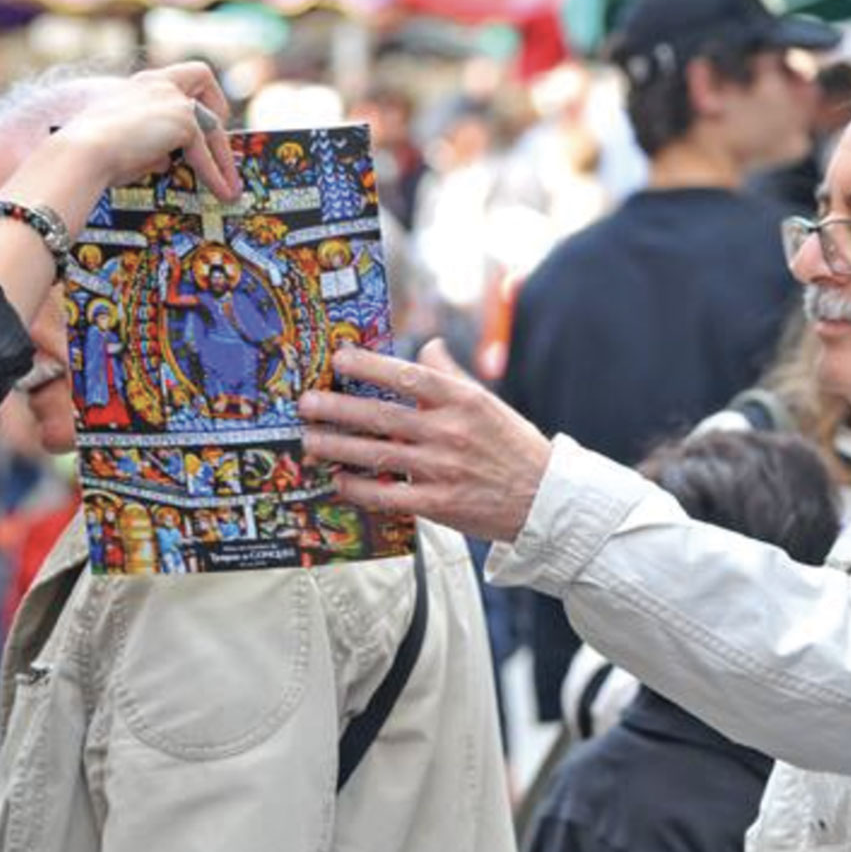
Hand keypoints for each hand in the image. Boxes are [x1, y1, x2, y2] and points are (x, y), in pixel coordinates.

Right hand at [58, 62, 241, 200]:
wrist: (83, 153)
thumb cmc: (92, 155)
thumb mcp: (126, 146)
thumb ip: (149, 148)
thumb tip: (167, 162)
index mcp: (137, 85)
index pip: (174, 75)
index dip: (191, 92)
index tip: (198, 115)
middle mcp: (155, 83)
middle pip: (201, 76)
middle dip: (216, 106)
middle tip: (222, 138)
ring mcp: (172, 99)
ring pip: (210, 122)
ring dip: (223, 155)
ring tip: (231, 185)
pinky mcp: (183, 121)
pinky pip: (206, 152)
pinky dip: (216, 174)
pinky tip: (222, 193)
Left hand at [298, 339, 553, 544]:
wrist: (544, 499)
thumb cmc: (512, 446)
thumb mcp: (487, 402)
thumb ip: (451, 375)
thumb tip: (426, 346)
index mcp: (463, 401)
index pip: (408, 376)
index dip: (370, 366)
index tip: (338, 358)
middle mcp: (449, 432)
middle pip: (382, 416)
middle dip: (337, 408)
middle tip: (305, 402)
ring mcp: (442, 470)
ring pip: (377, 455)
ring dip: (337, 447)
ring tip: (308, 440)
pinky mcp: (438, 505)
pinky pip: (387, 495)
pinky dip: (359, 488)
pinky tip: (338, 479)